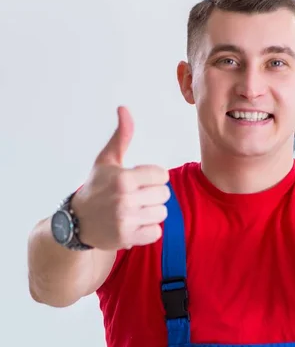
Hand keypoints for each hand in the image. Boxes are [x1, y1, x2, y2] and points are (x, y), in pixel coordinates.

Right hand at [71, 107, 169, 249]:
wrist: (76, 222)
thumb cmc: (96, 188)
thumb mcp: (106, 160)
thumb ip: (122, 136)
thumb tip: (124, 108)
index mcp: (123, 178)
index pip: (162, 175)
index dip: (152, 177)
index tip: (138, 181)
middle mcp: (124, 199)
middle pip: (164, 194)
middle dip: (152, 195)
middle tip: (135, 197)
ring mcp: (126, 220)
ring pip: (162, 213)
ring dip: (151, 213)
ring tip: (134, 211)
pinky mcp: (128, 238)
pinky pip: (156, 232)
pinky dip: (148, 230)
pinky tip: (133, 224)